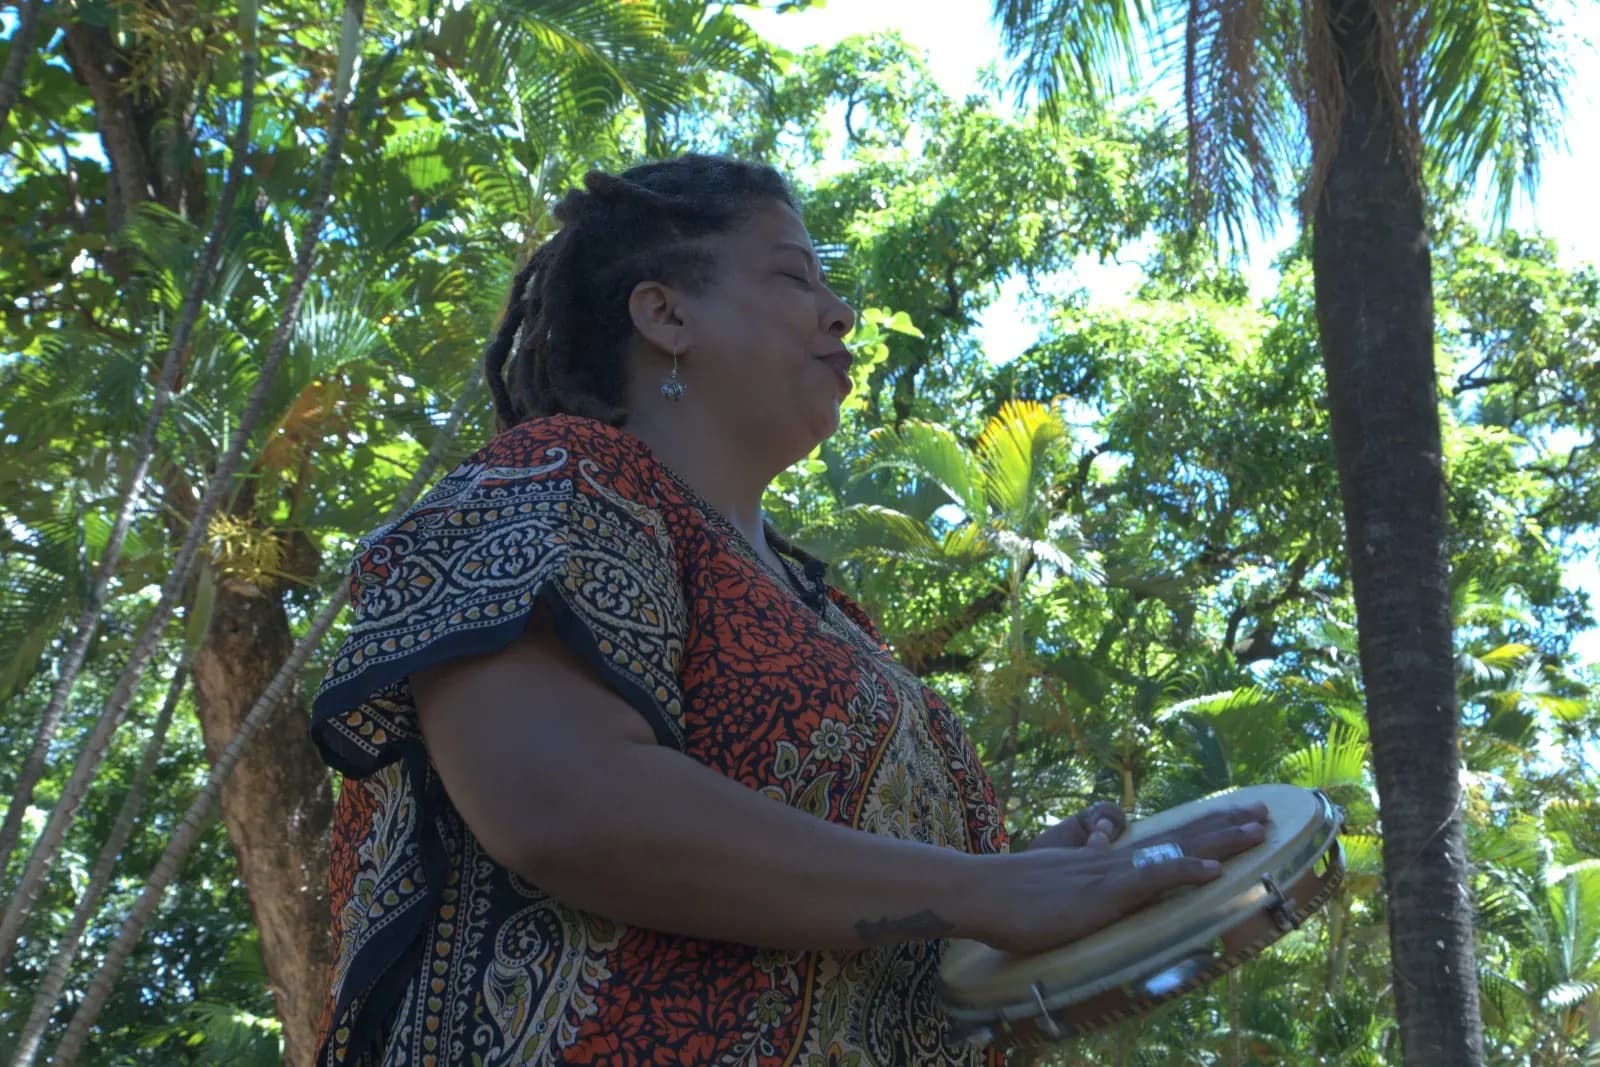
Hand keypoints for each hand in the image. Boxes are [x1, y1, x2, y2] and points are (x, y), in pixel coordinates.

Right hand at [979, 802, 1268, 955]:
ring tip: (1256, 831)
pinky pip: (1150, 881)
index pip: (1167, 838)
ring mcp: (1112, 875)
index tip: (1241, 816)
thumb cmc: (1015, 892)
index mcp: (1110, 859)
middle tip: (1267, 812)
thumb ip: (1086, 853)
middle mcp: (1118, 859)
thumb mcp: (1060, 871)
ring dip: (1220, 841)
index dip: (1206, 827)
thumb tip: (1105, 833)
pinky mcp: (1102, 895)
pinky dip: (1184, 873)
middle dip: (1227, 825)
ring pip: (1176, 851)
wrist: (982, 891)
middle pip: (1182, 836)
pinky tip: (1213, 871)